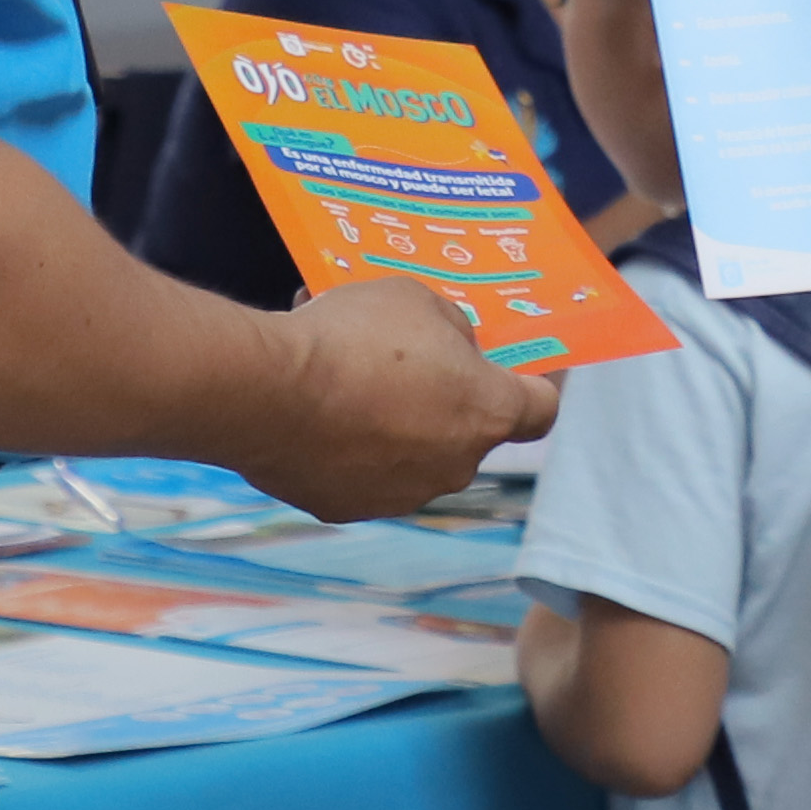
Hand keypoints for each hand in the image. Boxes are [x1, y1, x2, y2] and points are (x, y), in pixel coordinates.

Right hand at [228, 281, 561, 520]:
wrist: (269, 392)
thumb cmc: (354, 337)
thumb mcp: (416, 300)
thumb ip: (449, 330)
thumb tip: (451, 349)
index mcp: (487, 413)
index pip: (541, 409)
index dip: (536, 384)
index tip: (522, 367)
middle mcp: (456, 465)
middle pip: (468, 431)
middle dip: (445, 398)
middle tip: (406, 361)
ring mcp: (402, 494)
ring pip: (413, 454)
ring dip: (393, 423)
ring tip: (349, 380)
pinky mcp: (348, 508)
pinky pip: (360, 472)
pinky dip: (347, 448)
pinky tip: (315, 411)